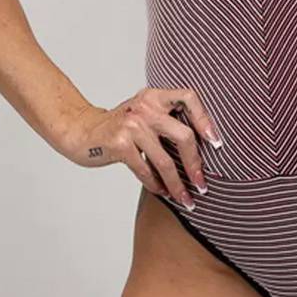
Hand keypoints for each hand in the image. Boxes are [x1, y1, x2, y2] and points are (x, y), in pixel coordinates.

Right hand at [60, 87, 222, 208]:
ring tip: (185, 199)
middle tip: (201, 185)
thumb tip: (201, 153)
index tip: (216, 143)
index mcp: (153, 96)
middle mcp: (144, 106)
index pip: (188, 97)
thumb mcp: (142, 115)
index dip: (205, 119)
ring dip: (177, 185)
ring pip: (166, 161)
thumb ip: (166, 122)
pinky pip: (146, 170)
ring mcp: (131, 125)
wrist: (81, 131)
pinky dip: (156, 185)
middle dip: (196, 165)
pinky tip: (161, 192)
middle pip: (184, 136)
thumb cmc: (117, 128)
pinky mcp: (119, 143)